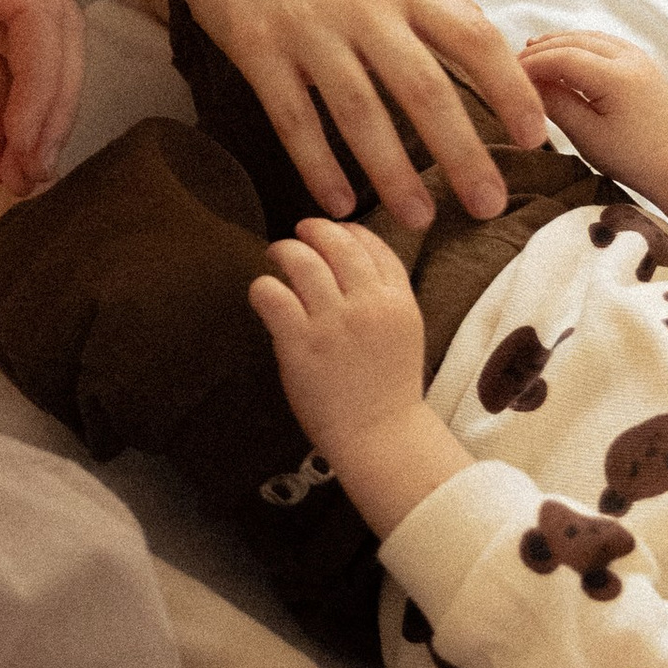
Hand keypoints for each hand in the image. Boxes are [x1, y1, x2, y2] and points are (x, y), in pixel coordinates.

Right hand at [162, 0, 543, 226]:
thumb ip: (433, 4)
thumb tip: (492, 51)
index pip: (473, 37)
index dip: (509, 88)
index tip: (535, 136)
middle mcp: (363, 5)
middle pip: (423, 87)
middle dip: (461, 152)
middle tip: (488, 205)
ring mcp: (309, 29)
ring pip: (359, 112)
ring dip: (393, 173)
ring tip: (418, 219)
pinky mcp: (259, 51)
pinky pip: (294, 119)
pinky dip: (318, 164)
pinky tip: (339, 203)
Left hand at [247, 219, 460, 538]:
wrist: (380, 436)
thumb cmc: (388, 389)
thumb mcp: (404, 333)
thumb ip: (383, 298)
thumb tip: (347, 266)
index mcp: (399, 301)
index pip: (374, 244)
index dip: (349, 230)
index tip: (333, 232)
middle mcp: (369, 305)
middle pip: (337, 243)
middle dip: (314, 231)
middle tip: (298, 235)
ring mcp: (334, 323)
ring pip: (302, 260)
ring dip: (284, 251)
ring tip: (276, 256)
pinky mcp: (301, 344)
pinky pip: (272, 295)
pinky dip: (263, 286)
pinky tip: (263, 294)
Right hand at [520, 29, 667, 237]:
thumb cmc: (636, 160)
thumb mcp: (588, 137)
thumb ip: (556, 105)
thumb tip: (525, 84)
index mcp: (618, 77)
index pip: (563, 57)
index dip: (531, 63)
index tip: (505, 74)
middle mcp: (631, 58)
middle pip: (575, 40)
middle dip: (541, 48)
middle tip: (510, 62)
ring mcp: (640, 57)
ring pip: (590, 37)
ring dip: (559, 43)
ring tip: (530, 54)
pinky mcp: (644, 63)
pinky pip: (604, 44)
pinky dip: (579, 46)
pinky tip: (563, 57)